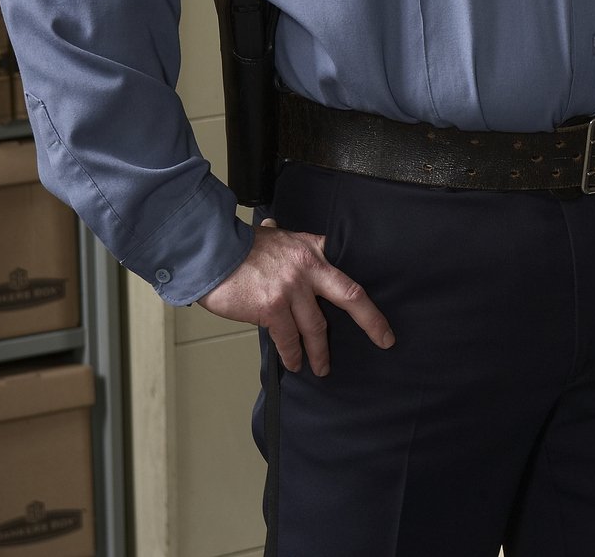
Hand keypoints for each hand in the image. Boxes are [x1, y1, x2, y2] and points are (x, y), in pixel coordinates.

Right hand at [198, 218, 394, 375]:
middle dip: (371, 320)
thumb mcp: (274, 236)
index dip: (365, 292)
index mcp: (313, 249)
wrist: (211, 252)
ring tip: (322, 368)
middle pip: (350, 296)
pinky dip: (292, 354)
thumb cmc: (240, 246)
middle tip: (384, 339)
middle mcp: (309, 268)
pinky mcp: (272, 307)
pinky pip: (287, 338)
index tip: (379, 308)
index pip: (347, 271)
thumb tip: (275, 226)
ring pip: (316, 326)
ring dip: (320, 351)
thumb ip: (284, 239)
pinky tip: (294, 363)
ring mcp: (292, 289)